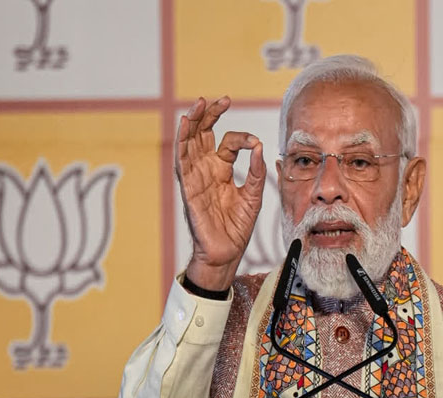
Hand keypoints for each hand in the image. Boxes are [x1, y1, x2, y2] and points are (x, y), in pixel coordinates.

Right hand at [175, 96, 265, 290]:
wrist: (226, 251)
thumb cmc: (238, 226)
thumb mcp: (254, 196)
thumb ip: (257, 172)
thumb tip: (260, 147)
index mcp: (223, 170)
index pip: (229, 142)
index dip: (243, 137)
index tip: (255, 143)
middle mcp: (207, 169)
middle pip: (204, 134)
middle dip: (211, 115)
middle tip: (222, 100)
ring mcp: (196, 177)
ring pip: (190, 142)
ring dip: (194, 121)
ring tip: (201, 103)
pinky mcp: (188, 187)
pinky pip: (182, 161)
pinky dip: (182, 141)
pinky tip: (186, 124)